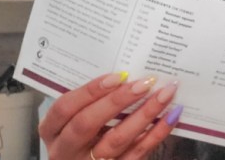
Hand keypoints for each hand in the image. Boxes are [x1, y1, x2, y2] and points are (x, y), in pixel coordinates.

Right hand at [39, 72, 180, 159]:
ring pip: (116, 139)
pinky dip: (158, 132)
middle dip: (117, 101)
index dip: (90, 90)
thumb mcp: (74, 117)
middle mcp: (66, 150)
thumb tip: (126, 73)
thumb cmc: (83, 132)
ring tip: (165, 94)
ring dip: (144, 114)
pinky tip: (172, 115)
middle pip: (87, 123)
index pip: (64, 108)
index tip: (119, 75)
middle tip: (145, 82)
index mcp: (52, 130)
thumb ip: (91, 99)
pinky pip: (138, 152)